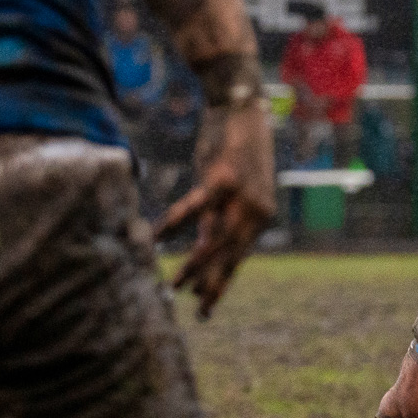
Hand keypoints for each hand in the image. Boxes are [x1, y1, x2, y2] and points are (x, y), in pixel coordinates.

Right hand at [158, 100, 276, 318]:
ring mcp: (243, 196)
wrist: (242, 108)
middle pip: (231, 257)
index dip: (222, 281)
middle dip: (213, 284)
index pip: (239, 257)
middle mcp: (257, 210)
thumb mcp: (230, 190)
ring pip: (217, 241)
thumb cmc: (234, 148)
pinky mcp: (225, 179)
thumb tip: (203, 248)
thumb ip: (218, 218)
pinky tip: (157, 237)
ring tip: (176, 285)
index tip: (206, 306)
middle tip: (197, 309)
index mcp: (260, 215)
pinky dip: (175, 224)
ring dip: (196, 265)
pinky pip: (195, 208)